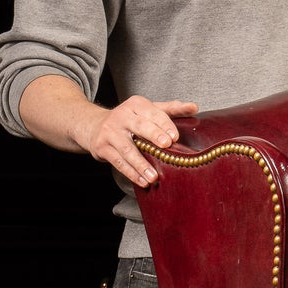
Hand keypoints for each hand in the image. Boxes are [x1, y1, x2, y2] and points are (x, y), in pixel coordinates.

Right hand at [76, 96, 198, 187]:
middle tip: (166, 146)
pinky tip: (143, 181)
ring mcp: (110, 132)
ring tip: (154, 177)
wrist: (93, 125)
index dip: (164, 124)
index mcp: (136, 105)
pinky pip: (119, 162)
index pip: (152, 112)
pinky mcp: (102, 147)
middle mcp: (122, 116)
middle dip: (153, 135)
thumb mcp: (147, 110)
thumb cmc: (129, 120)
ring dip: (141, 164)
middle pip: (139, 126)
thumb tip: (194, 107)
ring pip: (128, 149)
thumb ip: (171, 109)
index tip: (174, 136)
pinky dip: (131, 173)